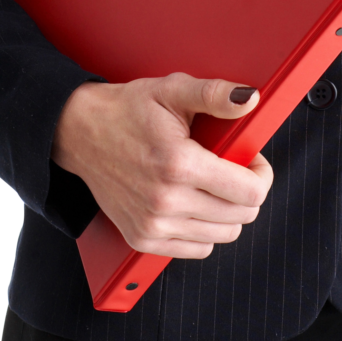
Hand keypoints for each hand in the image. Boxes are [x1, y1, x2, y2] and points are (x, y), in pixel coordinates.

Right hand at [51, 74, 273, 258]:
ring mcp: (153, 225)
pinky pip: (198, 250)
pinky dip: (205, 230)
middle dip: (247, 190)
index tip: (252, 159)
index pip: (250, 192)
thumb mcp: (172, 90)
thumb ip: (214, 94)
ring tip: (212, 183)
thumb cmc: (127, 110)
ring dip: (228, 211)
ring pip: (224, 235)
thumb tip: (249, 100)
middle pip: (242, 215)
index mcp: (179, 164)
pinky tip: (194, 203)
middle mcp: (166, 201)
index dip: (261, 174)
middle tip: (233, 167)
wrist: (80, 132)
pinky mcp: (142, 239)